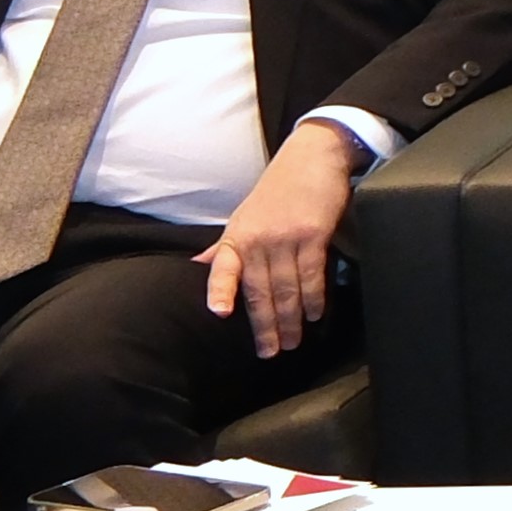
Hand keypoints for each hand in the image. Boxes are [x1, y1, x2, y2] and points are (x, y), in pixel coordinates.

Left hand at [205, 125, 360, 349]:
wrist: (311, 158)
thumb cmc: (277, 190)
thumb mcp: (243, 217)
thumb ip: (224, 247)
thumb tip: (196, 265)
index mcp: (237, 237)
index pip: (223, 267)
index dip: (221, 290)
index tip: (220, 312)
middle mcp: (258, 239)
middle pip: (260, 290)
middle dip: (266, 325)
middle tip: (270, 352)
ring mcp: (286, 237)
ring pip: (287, 288)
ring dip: (291, 319)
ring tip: (293, 342)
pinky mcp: (314, 234)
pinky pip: (312, 274)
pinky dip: (314, 298)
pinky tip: (315, 314)